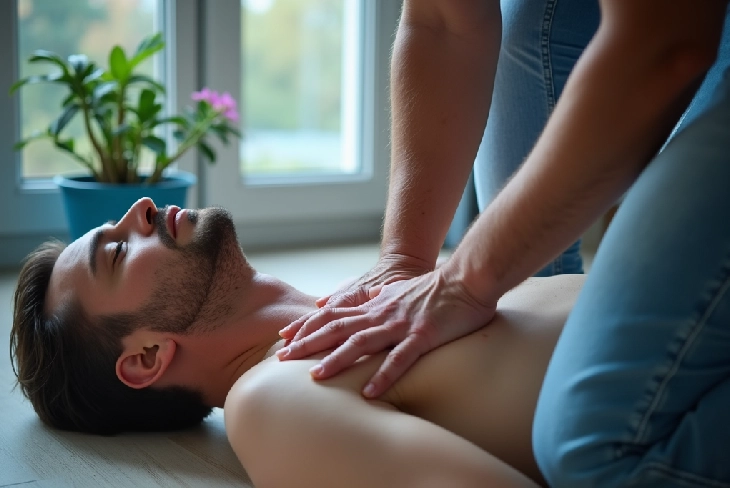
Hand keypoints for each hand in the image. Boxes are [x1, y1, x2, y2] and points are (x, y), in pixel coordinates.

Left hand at [276, 268, 495, 397]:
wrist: (467, 278)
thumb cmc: (437, 287)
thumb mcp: (399, 290)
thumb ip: (378, 297)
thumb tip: (361, 299)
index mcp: (376, 305)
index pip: (334, 315)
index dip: (308, 326)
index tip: (285, 338)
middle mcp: (382, 314)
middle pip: (338, 328)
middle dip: (308, 343)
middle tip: (282, 359)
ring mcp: (401, 324)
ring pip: (362, 343)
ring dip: (337, 360)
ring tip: (315, 377)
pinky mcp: (423, 334)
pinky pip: (401, 358)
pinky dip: (383, 375)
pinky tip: (369, 393)